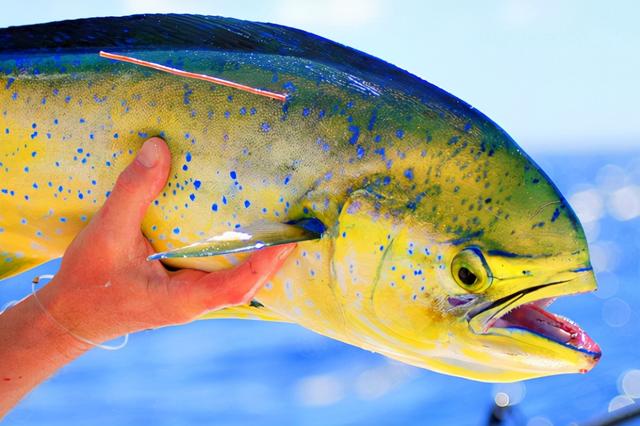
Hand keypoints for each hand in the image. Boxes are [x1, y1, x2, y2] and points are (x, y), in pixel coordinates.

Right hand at [36, 137, 294, 347]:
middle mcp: (195, 301)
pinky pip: (220, 273)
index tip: (291, 239)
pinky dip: (236, 255)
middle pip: (248, 283)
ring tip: (281, 225)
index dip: (267, 263)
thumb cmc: (87, 282)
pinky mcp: (184, 289)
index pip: (239, 286)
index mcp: (184, 299)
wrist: (69, 315)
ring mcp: (192, 297)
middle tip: (298, 225)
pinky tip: (241, 232)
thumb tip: (159, 147)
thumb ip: (134, 191)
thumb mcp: (107, 232)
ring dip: (260, 257)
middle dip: (275, 258)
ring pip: (237, 279)